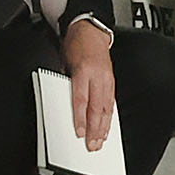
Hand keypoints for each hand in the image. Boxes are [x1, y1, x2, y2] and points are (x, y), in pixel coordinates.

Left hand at [64, 20, 116, 150]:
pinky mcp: (112, 81)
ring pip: (107, 107)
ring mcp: (107, 79)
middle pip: (96, 107)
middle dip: (95, 128)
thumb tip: (62, 105)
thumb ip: (64, 84)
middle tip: (92, 144)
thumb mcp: (64, 63)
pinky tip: (107, 126)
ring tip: (100, 141)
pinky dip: (109, 117)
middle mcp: (98, 76)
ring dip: (104, 126)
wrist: (91, 30)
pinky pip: (111, 102)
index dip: (80, 118)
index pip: (81, 99)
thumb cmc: (75, 46)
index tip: (78, 132)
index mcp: (83, 71)